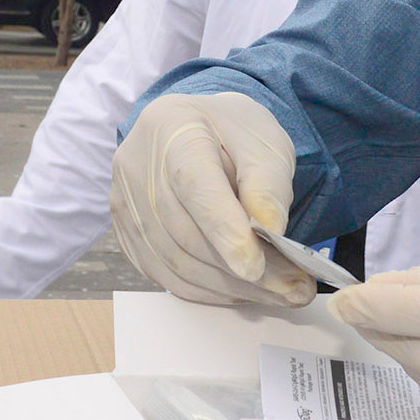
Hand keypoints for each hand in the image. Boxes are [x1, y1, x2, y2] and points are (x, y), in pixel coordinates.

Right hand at [110, 92, 313, 305]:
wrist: (196, 129)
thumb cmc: (233, 132)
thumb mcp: (264, 142)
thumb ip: (267, 184)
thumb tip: (268, 233)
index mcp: (173, 126)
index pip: (194, 185)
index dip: (223, 230)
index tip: (255, 266)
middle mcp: (137, 165)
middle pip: (186, 232)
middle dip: (242, 270)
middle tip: (294, 288)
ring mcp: (125, 203)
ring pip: (177, 262)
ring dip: (231, 286)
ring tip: (280, 292)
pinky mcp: (127, 234)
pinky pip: (166, 275)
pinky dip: (208, 290)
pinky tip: (243, 290)